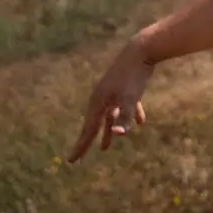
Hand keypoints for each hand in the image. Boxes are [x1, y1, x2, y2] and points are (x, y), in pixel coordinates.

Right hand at [67, 36, 156, 162]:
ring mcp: (112, 92)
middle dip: (88, 141)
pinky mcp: (124, 87)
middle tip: (79, 158)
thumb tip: (117, 134)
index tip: (71, 161)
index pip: (88, 130)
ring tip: (105, 148)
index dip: (81, 147)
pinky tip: (141, 122)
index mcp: (98, 102)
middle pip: (93, 124)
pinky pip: (124, 105)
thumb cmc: (134, 76)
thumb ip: (125, 118)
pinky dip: (130, 115)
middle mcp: (102, 97)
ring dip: (107, 131)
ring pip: (108, 117)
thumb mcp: (130, 99)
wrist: (141, 50)